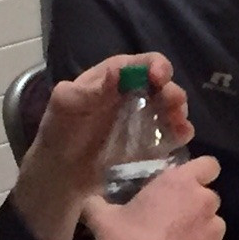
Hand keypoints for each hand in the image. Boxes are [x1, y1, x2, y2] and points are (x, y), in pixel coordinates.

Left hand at [18, 52, 191, 198]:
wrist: (58, 175)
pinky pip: (170, 134)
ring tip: (179, 125)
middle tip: (174, 105)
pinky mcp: (149, 143)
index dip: (155, 65)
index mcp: (112, 79)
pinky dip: (180, 133)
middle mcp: (132, 94)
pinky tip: (180, 138)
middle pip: (161, 86)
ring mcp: (143, 119)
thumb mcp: (65, 107)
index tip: (160, 77)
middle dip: (172, 92)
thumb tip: (118, 72)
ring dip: (179, 112)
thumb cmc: (58, 134)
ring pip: (170, 108)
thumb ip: (89, 90)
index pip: (140, 64)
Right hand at [82, 156, 226, 239]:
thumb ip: (99, 203)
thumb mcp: (102, 218)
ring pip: (211, 228)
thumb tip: (90, 200)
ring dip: (198, 234)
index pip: (208, 165)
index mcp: (181, 184)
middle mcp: (205, 204)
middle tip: (171, 223)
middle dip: (194, 208)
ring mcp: (216, 234)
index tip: (186, 185)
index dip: (200, 173)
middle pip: (207, 199)